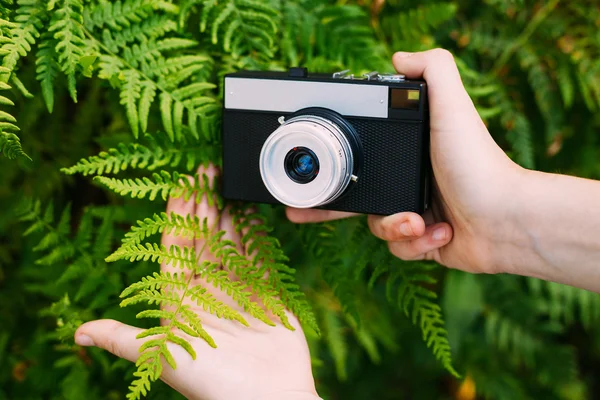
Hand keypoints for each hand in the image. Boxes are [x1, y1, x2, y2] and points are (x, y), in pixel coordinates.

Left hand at [74, 166, 319, 399]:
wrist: (268, 397)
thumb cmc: (213, 383)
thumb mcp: (162, 357)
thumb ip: (124, 339)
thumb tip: (78, 333)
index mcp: (181, 299)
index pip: (175, 247)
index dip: (177, 216)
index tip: (180, 186)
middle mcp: (208, 289)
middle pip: (203, 237)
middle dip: (203, 203)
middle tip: (205, 170)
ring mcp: (239, 287)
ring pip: (230, 239)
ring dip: (228, 210)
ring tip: (227, 179)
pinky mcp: (266, 289)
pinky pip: (259, 253)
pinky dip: (255, 231)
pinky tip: (251, 208)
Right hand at [287, 49, 523, 274]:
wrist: (506, 220)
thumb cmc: (480, 165)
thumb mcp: (453, 108)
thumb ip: (433, 71)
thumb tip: (399, 57)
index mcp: (410, 152)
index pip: (362, 154)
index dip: (335, 162)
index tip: (315, 170)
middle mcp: (411, 180)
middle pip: (355, 195)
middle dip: (328, 208)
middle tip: (300, 212)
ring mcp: (416, 212)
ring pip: (376, 226)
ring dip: (393, 226)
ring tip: (418, 220)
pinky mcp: (424, 242)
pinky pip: (398, 248)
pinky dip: (415, 243)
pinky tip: (440, 232)